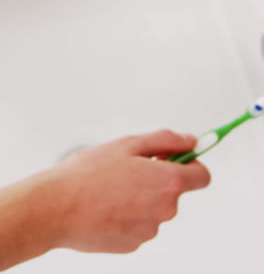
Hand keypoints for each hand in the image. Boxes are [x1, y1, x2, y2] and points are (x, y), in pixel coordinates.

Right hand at [51, 130, 210, 253]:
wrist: (57, 208)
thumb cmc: (89, 173)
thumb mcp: (129, 144)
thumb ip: (166, 140)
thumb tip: (191, 141)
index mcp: (168, 182)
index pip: (202, 176)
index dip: (192, 163)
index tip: (179, 157)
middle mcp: (165, 210)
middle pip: (175, 190)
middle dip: (158, 177)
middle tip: (130, 167)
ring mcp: (149, 230)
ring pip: (155, 207)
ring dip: (141, 196)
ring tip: (112, 186)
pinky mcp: (132, 244)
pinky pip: (139, 223)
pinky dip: (129, 213)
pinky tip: (106, 204)